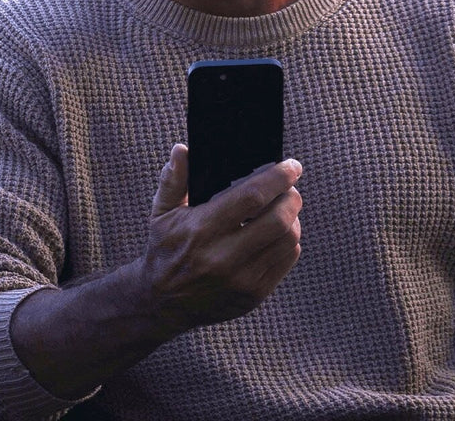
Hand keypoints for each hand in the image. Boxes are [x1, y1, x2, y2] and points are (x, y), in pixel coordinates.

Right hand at [142, 143, 302, 332]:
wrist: (162, 303)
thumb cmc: (165, 248)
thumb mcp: (161, 212)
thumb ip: (174, 179)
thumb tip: (182, 150)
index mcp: (201, 231)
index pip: (251, 198)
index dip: (277, 178)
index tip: (291, 166)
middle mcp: (223, 258)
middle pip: (278, 220)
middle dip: (291, 196)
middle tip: (290, 186)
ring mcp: (241, 281)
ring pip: (288, 240)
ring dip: (293, 218)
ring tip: (284, 207)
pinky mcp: (253, 296)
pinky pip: (287, 260)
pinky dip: (290, 240)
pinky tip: (278, 232)